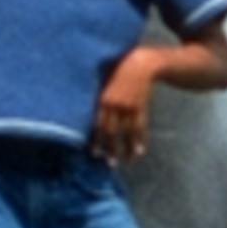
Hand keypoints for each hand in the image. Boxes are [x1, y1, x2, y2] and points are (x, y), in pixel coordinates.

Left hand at [91, 49, 161, 163]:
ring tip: (126, 162)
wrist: (141, 63)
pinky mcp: (142, 107)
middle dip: (111, 148)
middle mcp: (116, 104)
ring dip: (127, 148)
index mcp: (104, 98)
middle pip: (112, 131)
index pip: (99, 123)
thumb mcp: (104, 80)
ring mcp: (130, 106)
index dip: (97, 139)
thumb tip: (84, 111)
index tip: (95, 153)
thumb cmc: (118, 69)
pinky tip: (140, 150)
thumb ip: (98, 96)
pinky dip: (141, 139)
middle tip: (110, 164)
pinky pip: (141, 126)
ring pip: (127, 132)